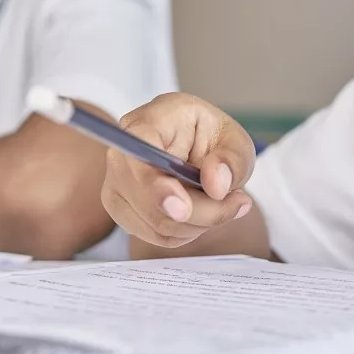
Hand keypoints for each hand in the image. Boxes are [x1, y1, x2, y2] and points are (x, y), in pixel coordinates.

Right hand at [101, 93, 255, 247]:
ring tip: (221, 204)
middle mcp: (124, 148)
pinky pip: (155, 234)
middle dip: (201, 211)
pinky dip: (184, 233)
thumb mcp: (237, 142)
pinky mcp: (119, 206)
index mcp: (154, 118)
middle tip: (238, 203)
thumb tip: (216, 186)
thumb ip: (231, 161)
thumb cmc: (214, 141)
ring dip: (197, 224)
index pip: (139, 148)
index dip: (155, 183)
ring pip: (155, 221)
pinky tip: (199, 214)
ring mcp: (115, 180)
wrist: (198, 152)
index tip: (181, 209)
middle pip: (149, 197)